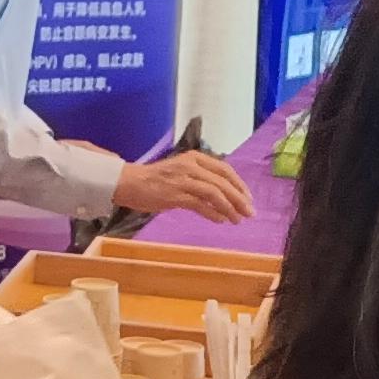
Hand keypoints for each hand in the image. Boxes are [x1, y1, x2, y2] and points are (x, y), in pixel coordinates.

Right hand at [117, 150, 254, 222]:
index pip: (225, 170)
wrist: (129, 182)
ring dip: (229, 208)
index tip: (248, 198)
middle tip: (249, 212)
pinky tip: (221, 221)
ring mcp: (183, 180)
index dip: (239, 185)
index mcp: (195, 158)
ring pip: (214, 193)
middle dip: (239, 199)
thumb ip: (200, 178)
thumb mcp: (181, 171)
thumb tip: (223, 196)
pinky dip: (213, 213)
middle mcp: (191, 166)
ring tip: (237, 220)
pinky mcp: (175, 195)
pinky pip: (200, 205)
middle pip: (223, 182)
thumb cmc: (156, 179)